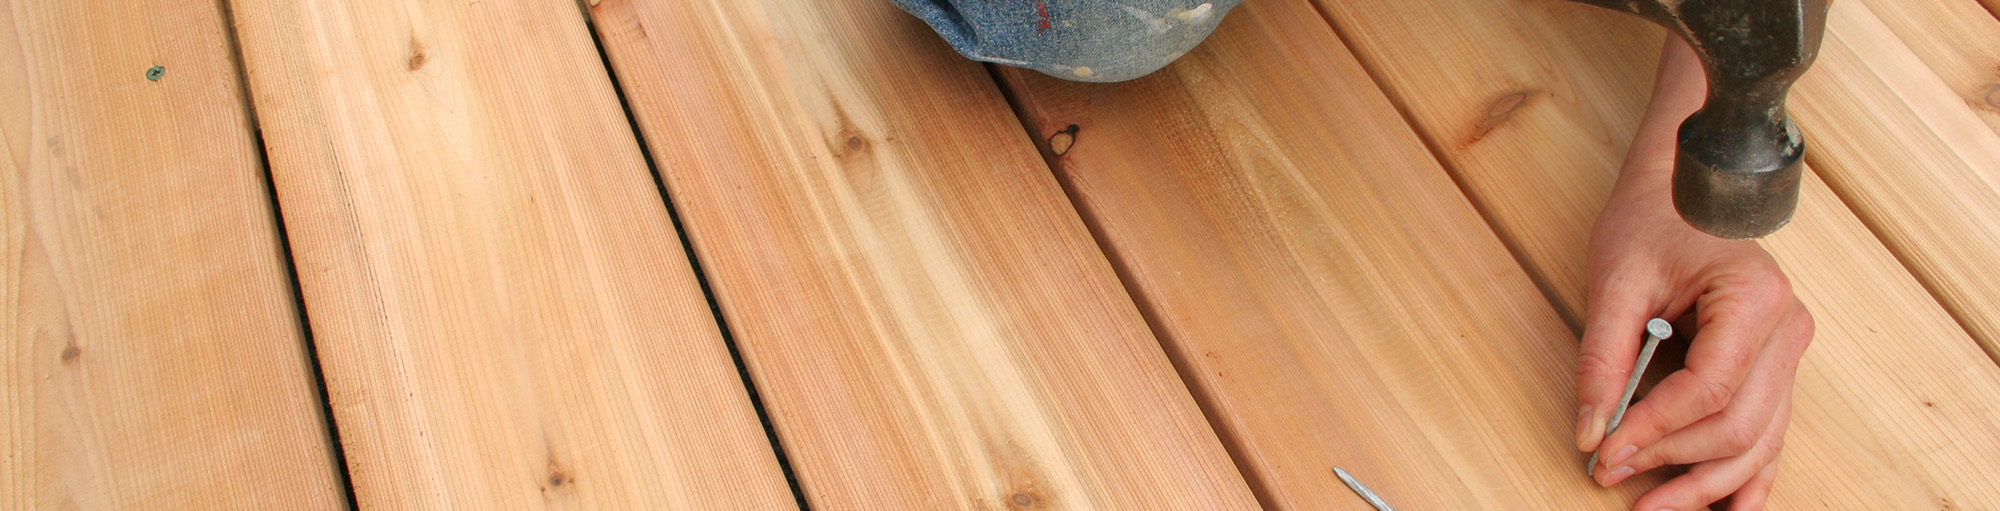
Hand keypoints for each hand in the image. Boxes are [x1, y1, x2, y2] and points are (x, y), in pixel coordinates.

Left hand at [1572, 37, 1814, 510]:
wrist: (1687, 189)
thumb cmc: (1654, 220)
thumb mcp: (1615, 281)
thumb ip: (1603, 359)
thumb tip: (1591, 431)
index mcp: (1754, 298)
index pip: (1709, 389)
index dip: (1655, 430)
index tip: (1606, 452)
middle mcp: (1786, 329)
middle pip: (1738, 426)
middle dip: (1674, 463)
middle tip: (1612, 477)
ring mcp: (1787, 352)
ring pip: (1758, 442)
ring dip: (1706, 485)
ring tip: (1654, 509)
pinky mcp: (1775, 369)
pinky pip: (1769, 434)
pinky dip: (1745, 477)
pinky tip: (1724, 510)